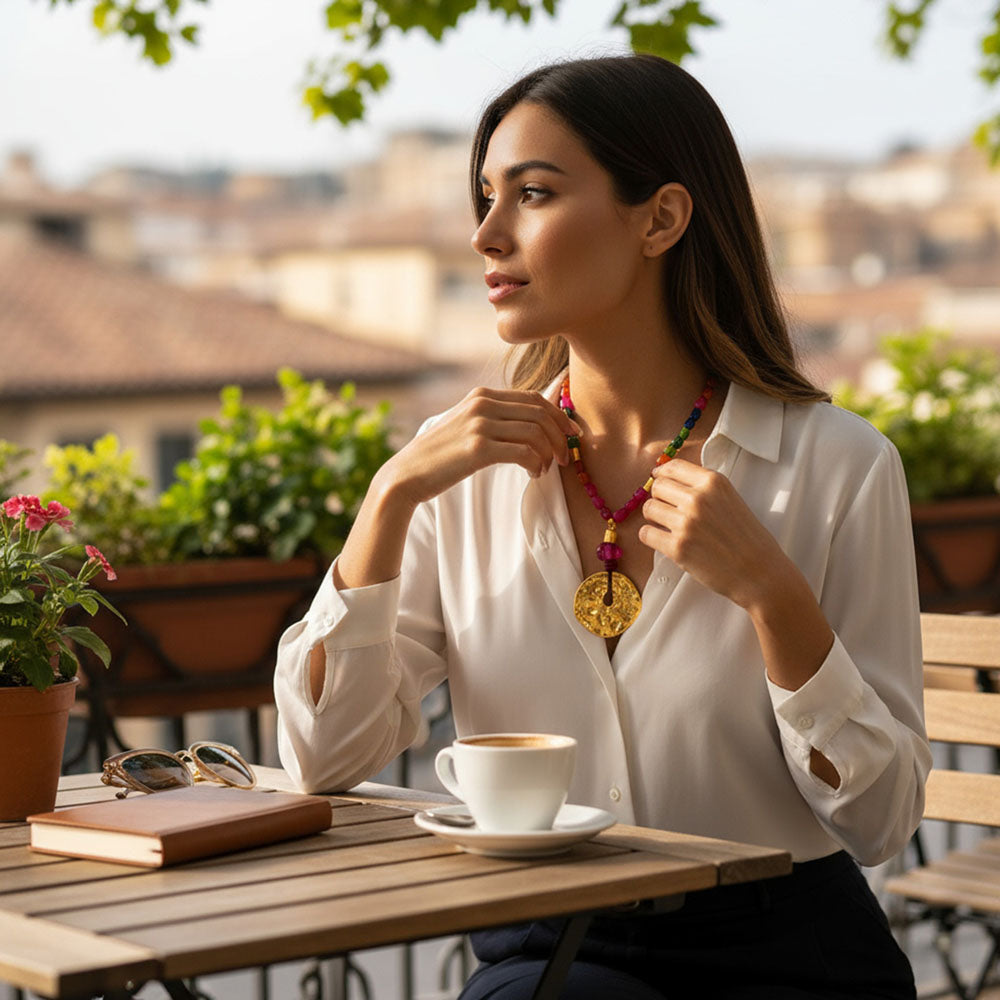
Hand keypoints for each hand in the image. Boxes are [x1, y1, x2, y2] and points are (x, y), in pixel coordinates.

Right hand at [387, 387, 580, 507]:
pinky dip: (536, 463)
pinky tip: (533, 473)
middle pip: (539, 412)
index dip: (558, 416)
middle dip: (560, 435)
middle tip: (566, 457)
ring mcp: (479, 424)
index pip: (533, 398)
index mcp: (480, 395)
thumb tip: (532, 427)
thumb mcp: (466, 427)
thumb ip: (493, 420)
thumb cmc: (439, 457)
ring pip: (535, 431)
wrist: (406, 475)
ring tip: (544, 469)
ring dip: (548, 453)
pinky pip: (523, 451)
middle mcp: (481, 404)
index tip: (572, 435)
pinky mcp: (477, 448)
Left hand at [637, 458, 788, 611]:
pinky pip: (646, 534)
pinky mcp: (677, 547)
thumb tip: (669, 479)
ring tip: (668, 527)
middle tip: (668, 510)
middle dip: (659, 497)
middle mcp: (698, 498)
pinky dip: (651, 537)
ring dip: (654, 518)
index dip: (661, 474)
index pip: (673, 467)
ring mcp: (686, 523)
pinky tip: (664, 541)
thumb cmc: (747, 538)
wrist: (760, 572)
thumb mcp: (731, 499)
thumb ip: (704, 488)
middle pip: (657, 487)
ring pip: (649, 509)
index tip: (658, 479)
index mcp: (713, 482)